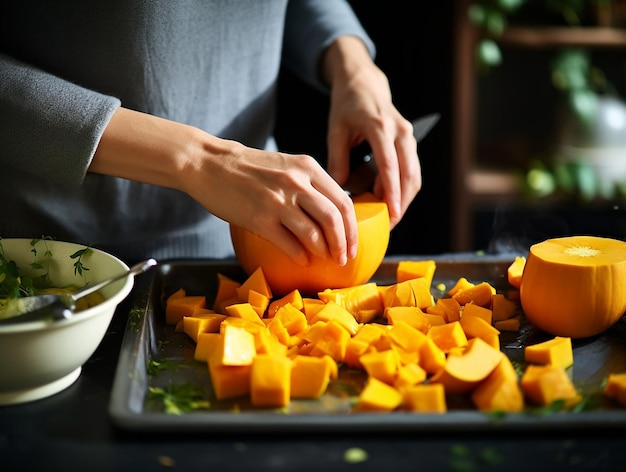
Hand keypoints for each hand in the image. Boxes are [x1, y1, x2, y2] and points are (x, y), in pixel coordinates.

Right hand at [90, 108, 357, 266]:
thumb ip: (309, 183)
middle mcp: (296, 182)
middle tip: (344, 258)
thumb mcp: (286, 165)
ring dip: (324, 252)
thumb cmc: (248, 167)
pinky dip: (301, 256)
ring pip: (314, 234)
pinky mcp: (259, 218)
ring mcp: (278, 201)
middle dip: (344, 244)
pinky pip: (289, 243)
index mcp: (307, 168)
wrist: (209, 163)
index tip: (353, 243)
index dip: (353, 227)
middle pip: (334, 219)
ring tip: (326, 260)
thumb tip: (331, 212)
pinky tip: (303, 260)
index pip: (343, 201)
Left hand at [322, 36, 421, 228]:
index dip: (392, 191)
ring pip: (414, 175)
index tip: (391, 212)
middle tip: (389, 224)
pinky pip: (412, 170)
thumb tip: (340, 189)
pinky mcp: (410, 142)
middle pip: (409, 174)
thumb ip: (337, 159)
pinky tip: (390, 201)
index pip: (390, 165)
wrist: (364, 84)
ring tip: (389, 218)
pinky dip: (404, 188)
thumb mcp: (336, 129)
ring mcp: (409, 136)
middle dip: (402, 202)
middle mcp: (401, 131)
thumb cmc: (347, 106)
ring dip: (405, 198)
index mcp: (381, 127)